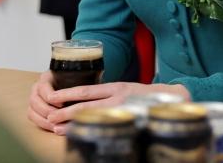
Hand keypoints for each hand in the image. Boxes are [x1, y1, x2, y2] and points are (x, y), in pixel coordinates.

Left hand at [28, 73, 189, 134]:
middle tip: (49, 116)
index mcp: (115, 87)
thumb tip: (86, 101)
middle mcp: (118, 97)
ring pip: (93, 115)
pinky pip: (106, 126)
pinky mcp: (129, 120)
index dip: (67, 93)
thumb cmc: (146, 97)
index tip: (52, 97)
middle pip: (86, 103)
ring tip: (57, 128)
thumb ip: (109, 94)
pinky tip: (79, 134)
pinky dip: (90, 129)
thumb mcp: (126, 90)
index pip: (86, 90)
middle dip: (65, 110)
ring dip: (73, 122)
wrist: (173, 100)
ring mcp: (123, 110)